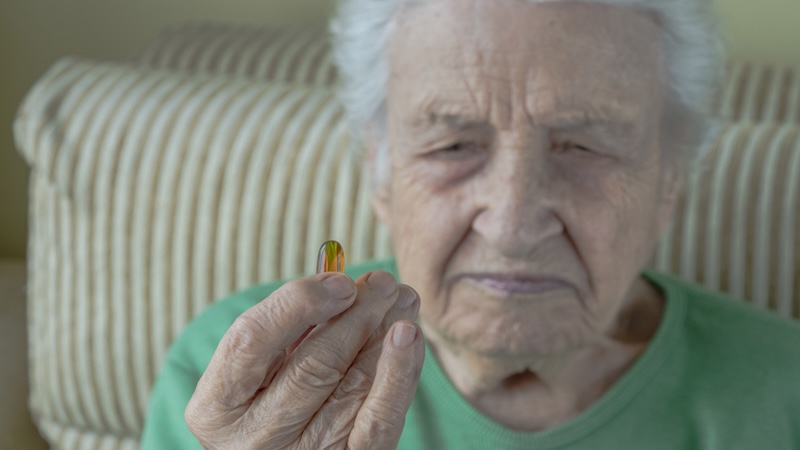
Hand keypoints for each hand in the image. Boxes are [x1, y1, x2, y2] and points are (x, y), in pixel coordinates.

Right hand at [185, 271, 423, 448]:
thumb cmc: (266, 400)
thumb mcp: (259, 366)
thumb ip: (288, 325)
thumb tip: (339, 280)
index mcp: (217, 406)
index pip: (252, 340)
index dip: (299, 303)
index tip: (340, 281)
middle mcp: (254, 438)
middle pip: (313, 363)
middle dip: (357, 314)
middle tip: (383, 282)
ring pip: (351, 386)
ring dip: (384, 334)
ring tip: (403, 300)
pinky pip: (378, 420)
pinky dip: (398, 373)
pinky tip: (408, 336)